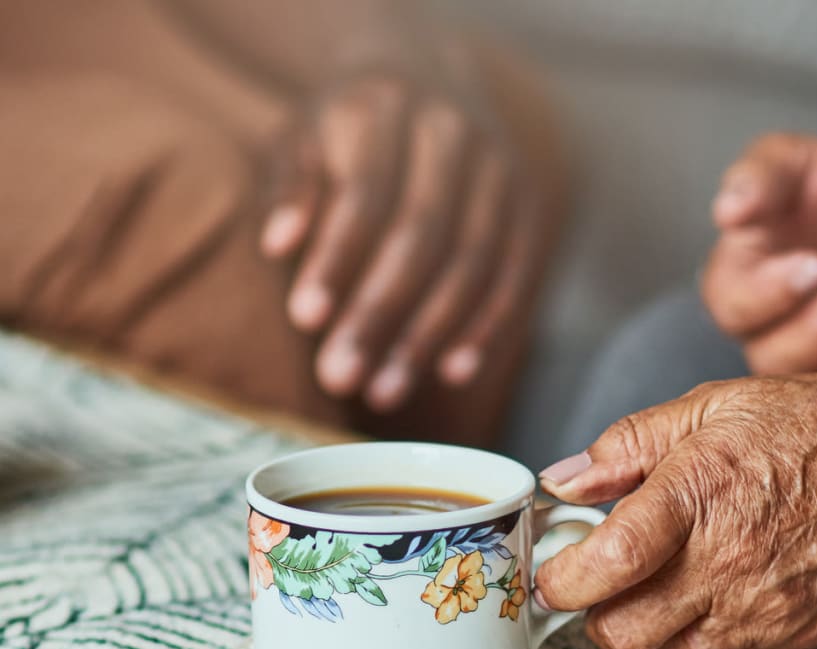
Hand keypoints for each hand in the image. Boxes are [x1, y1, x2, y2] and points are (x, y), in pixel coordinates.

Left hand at [260, 53, 553, 412]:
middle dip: (378, 315)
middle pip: (421, 235)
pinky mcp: (527, 207)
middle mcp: (453, 132)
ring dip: (427, 337)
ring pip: (470, 264)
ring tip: (383, 393)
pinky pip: (513, 277)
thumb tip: (277, 247)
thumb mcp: (302, 138)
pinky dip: (485, 329)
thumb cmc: (347, 129)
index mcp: (385, 106)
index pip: (364, 193)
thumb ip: (290, 189)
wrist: (430, 76)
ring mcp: (500, 170)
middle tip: (339, 380)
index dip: (336, 259)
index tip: (304, 320)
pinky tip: (452, 374)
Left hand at [534, 369, 816, 648]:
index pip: (608, 563)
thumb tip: (563, 480)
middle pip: (620, 631)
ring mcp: (758, 609)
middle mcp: (724, 563)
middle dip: (593, 612)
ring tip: (658, 587)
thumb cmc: (809, 429)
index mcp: (696, 496)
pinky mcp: (787, 637)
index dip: (562, 580)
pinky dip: (696, 640)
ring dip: (644, 630)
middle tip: (600, 582)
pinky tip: (708, 598)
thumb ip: (626, 446)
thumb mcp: (709, 408)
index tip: (550, 574)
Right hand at [702, 133, 816, 374]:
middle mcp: (763, 331)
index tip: (815, 263)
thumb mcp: (790, 164)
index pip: (736, 308)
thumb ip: (759, 181)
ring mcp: (807, 356)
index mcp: (734, 284)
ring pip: (814, 382)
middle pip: (774, 357)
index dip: (772, 294)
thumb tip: (728, 208)